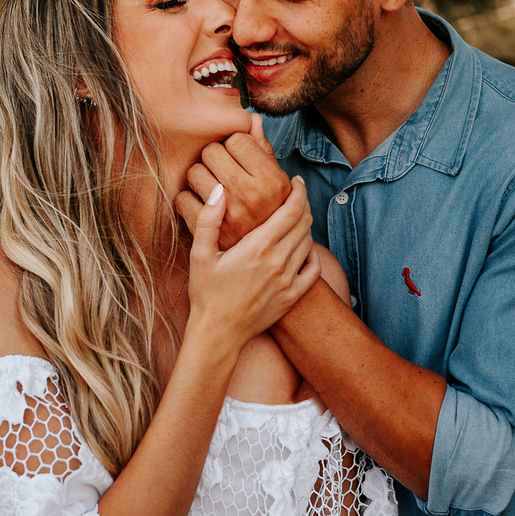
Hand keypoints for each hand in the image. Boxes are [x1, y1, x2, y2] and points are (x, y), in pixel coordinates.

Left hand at [177, 113, 292, 249]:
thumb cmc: (269, 215)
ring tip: (210, 191)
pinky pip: (182, 199)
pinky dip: (186, 202)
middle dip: (212, 159)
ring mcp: (230, 213)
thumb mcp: (276, 185)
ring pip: (194, 172)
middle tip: (219, 174)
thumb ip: (263, 150)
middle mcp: (252, 194)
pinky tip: (200, 208)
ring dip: (198, 179)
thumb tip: (253, 118)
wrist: (264, 264)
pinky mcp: (208, 231)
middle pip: (211, 151)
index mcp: (272, 180)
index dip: (232, 147)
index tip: (235, 161)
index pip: (236, 139)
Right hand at [185, 172, 319, 353]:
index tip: (295, 181)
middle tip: (294, 196)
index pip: (291, 210)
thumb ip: (208, 220)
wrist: (218, 333)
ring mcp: (288, 280)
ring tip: (293, 219)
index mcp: (258, 247)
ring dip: (304, 226)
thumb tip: (219, 190)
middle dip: (302, 204)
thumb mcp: (200, 254)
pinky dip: (312, 253)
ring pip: (308, 243)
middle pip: (304, 223)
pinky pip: (314, 268)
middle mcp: (278, 262)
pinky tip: (301, 248)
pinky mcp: (293, 296)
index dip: (298, 191)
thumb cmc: (206, 293)